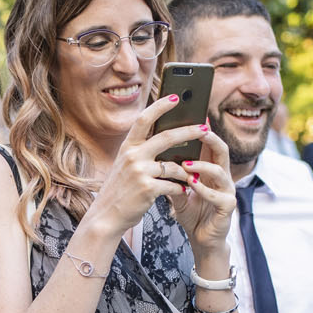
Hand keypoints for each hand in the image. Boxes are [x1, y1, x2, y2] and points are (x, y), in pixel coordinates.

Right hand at [86, 96, 207, 240]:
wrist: (106, 216)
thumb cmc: (120, 190)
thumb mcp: (126, 165)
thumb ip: (142, 152)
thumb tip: (168, 139)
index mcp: (127, 147)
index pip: (144, 119)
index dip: (160, 106)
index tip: (175, 97)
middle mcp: (132, 156)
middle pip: (166, 137)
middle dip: (189, 132)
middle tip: (205, 129)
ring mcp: (139, 172)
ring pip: (174, 165)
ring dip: (186, 171)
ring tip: (193, 175)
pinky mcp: (147, 189)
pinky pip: (173, 185)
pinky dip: (181, 188)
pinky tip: (183, 191)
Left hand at [175, 126, 237, 255]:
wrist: (202, 240)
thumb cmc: (192, 213)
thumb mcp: (178, 192)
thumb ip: (172, 176)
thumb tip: (155, 156)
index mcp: (211, 170)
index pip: (210, 145)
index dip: (203, 130)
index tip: (193, 115)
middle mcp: (222, 177)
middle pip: (221, 151)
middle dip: (210, 139)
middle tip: (196, 130)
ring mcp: (228, 191)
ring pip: (221, 172)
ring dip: (202, 166)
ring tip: (185, 164)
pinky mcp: (228, 207)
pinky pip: (218, 196)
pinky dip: (204, 189)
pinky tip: (191, 185)